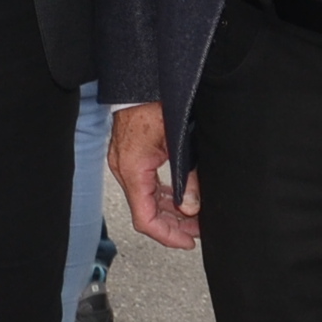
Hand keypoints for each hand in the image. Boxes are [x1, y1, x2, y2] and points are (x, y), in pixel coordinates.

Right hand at [109, 102, 198, 250]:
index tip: (187, 242)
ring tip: (193, 216)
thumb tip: (191, 207)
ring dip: (169, 210)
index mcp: (132, 169)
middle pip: (146, 212)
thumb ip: (186, 178)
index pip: (145, 218)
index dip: (167, 235)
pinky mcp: (130, 156)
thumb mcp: (179, 143)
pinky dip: (162, 195)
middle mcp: (124, 169)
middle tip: (197, 231)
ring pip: (146, 199)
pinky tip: (179, 198)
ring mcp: (125, 162)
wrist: (143, 79)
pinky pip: (145, 184)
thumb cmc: (156, 102)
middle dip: (173, 225)